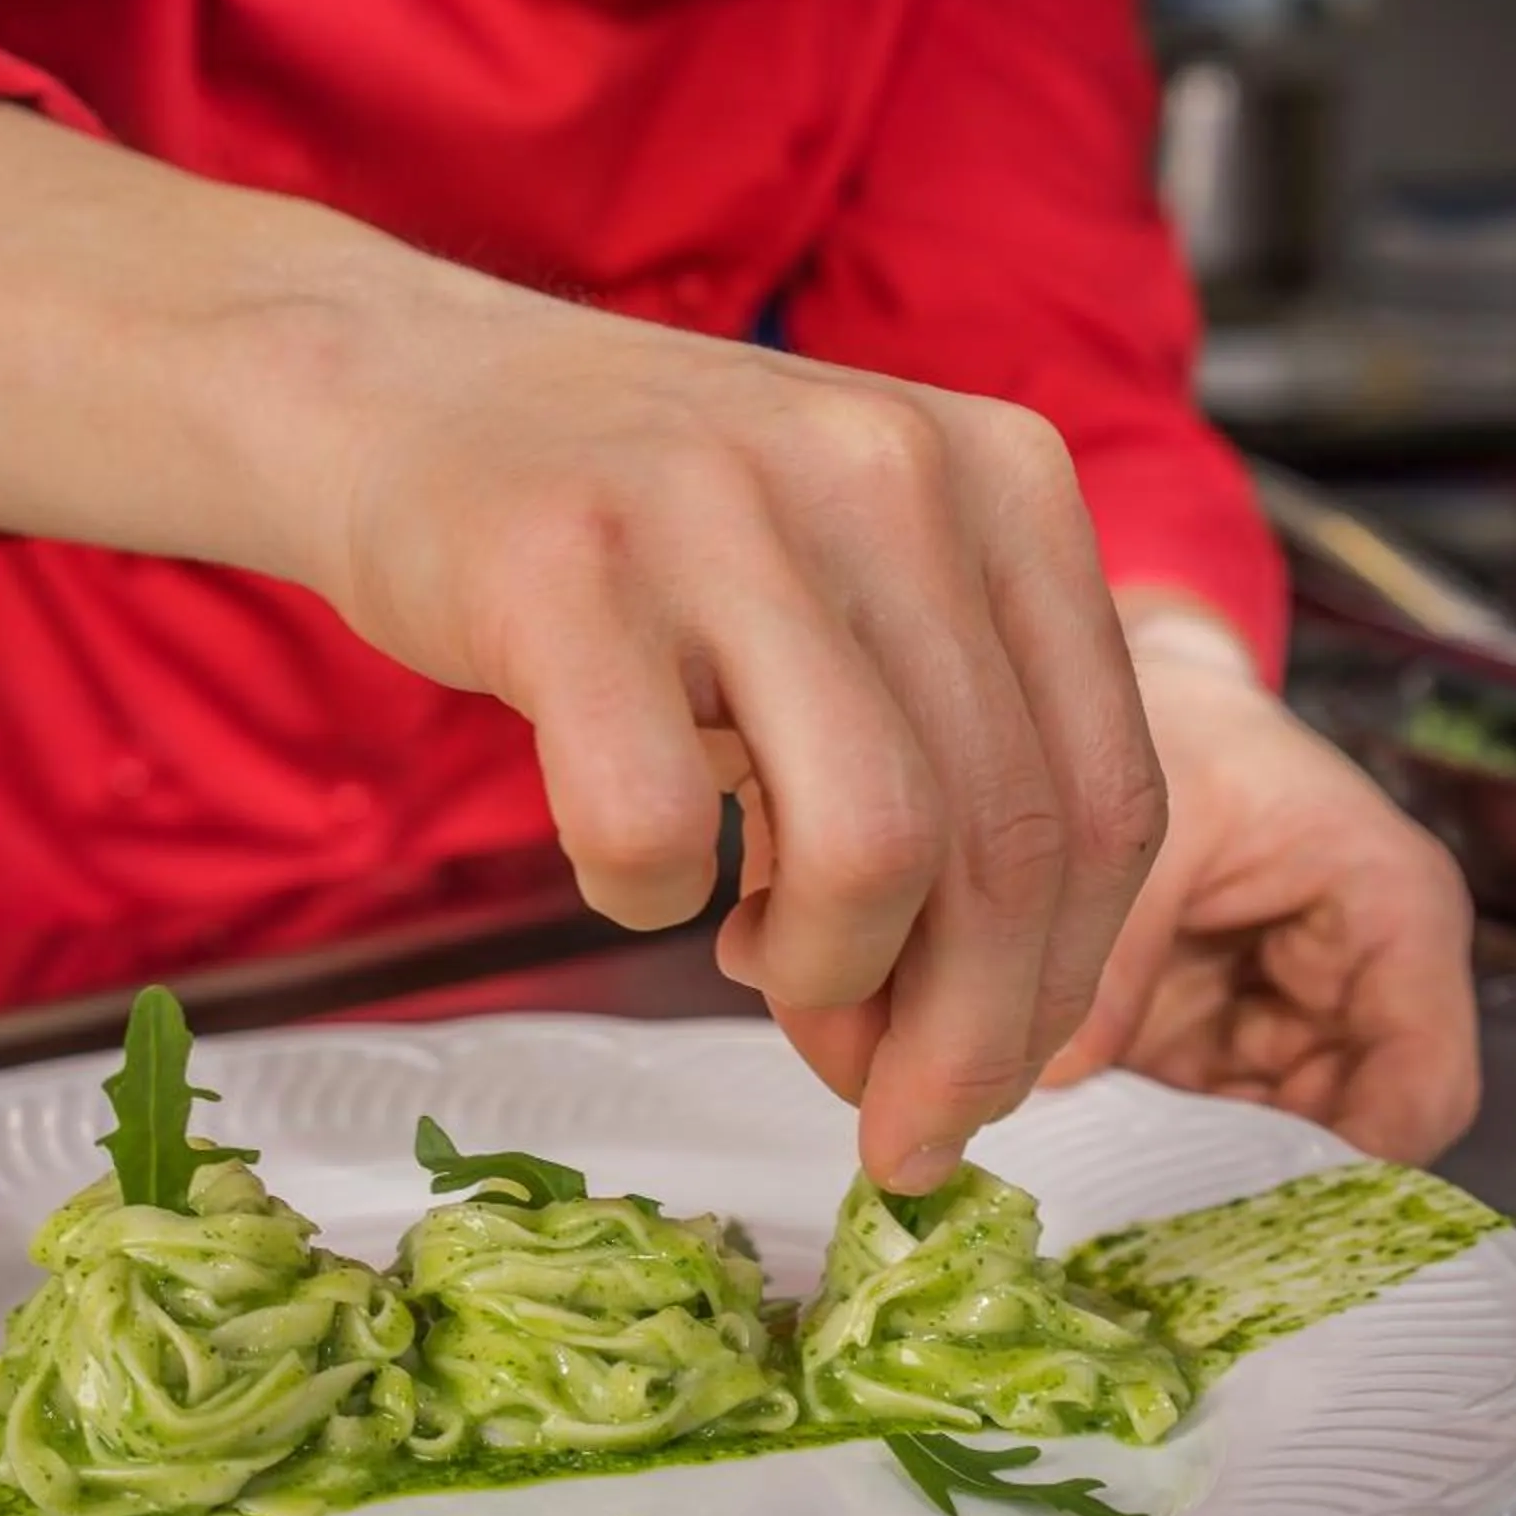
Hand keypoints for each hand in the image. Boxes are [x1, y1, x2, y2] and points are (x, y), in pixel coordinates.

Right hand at [307, 288, 1167, 1189]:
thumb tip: (979, 1029)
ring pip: (872, 852)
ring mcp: (728, 512)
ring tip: (757, 965)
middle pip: (1003, 844)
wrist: (406, 390)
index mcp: (1005, 478)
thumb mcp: (854, 588)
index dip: (1063, 987)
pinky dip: (646, 899)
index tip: (995, 1091)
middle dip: (959, 1038)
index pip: (1108, 795)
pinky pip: (656, 829)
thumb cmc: (645, 530)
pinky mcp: (568, 567)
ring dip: (824, 976)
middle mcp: (891, 473)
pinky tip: (631, 858)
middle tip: (895, 1125)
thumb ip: (951, 764)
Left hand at [1041, 644, 1478, 1159]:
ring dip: (1187, 1161)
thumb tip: (1057, 1088)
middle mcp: (1360, 983)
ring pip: (1264, 1145)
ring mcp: (1286, 1018)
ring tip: (1099, 1154)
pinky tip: (1083, 1123)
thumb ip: (1117, 957)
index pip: (1423, 1093)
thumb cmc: (1183, 728)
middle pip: (1345, 1138)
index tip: (1246, 1199)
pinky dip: (1145, 1133)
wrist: (1138, 693)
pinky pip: (1197, 1120)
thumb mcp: (1152, 826)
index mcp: (1396, 917)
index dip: (1352, 1167)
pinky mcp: (1215, 1035)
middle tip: (1146, 1194)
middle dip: (1252, 1176)